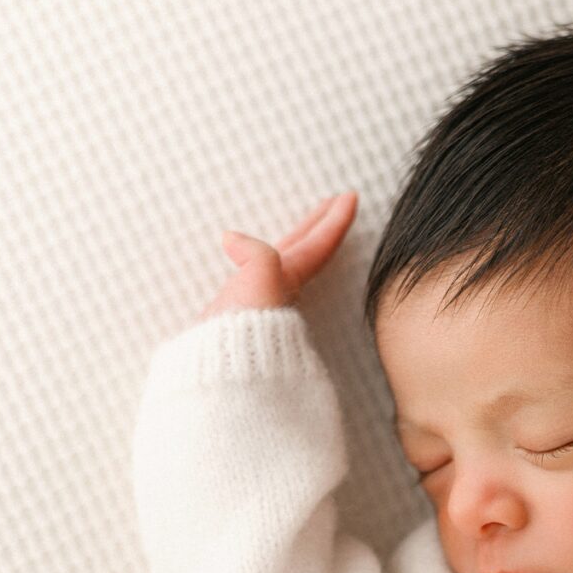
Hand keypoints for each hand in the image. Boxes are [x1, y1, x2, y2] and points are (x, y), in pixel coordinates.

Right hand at [197, 190, 359, 321]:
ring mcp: (258, 304)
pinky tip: (248, 263)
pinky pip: (254, 278)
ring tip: (299, 229)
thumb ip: (255, 253)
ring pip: (280, 264)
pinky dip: (255, 260)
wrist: (222, 375)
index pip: (319, 245)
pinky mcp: (238, 316)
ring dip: (293, 243)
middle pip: (304, 251)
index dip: (335, 220)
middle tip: (331, 203)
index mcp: (287, 282)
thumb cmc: (246, 334)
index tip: (350, 196)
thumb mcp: (259, 281)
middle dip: (318, 225)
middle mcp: (277, 292)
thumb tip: (232, 240)